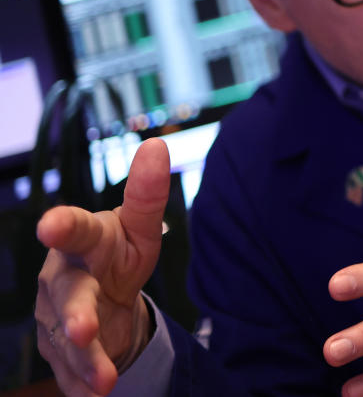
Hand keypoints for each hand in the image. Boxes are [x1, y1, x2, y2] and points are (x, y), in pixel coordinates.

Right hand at [34, 139, 169, 395]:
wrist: (103, 297)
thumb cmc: (117, 252)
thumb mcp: (139, 226)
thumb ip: (146, 193)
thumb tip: (157, 145)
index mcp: (83, 243)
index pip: (73, 231)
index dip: (62, 227)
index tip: (50, 225)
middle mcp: (63, 281)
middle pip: (68, 298)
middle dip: (74, 315)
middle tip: (83, 329)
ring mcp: (58, 321)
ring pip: (68, 344)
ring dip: (86, 362)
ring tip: (106, 381)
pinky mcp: (63, 356)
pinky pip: (72, 375)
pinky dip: (85, 387)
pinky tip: (98, 396)